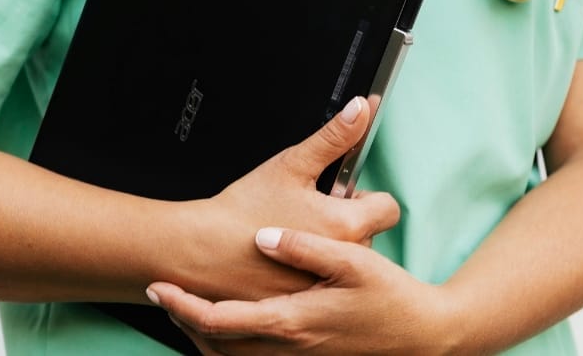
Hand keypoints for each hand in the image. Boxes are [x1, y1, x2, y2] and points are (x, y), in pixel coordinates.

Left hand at [147, 227, 454, 354]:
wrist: (423, 336)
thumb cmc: (391, 297)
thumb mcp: (352, 261)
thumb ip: (305, 248)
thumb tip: (263, 237)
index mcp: (292, 320)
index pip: (220, 319)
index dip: (183, 305)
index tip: (159, 287)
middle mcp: (288, 347)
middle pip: (214, 344)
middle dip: (182, 320)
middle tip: (163, 293)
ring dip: (201, 334)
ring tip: (184, 306)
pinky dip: (228, 345)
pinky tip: (227, 323)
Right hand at [174, 97, 400, 302]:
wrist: (201, 250)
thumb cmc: (243, 209)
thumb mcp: (292, 164)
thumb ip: (334, 137)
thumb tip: (362, 109)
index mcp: (346, 225)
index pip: (387, 208)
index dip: (364, 196)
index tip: (340, 194)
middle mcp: (342, 261)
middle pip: (366, 235)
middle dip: (343, 221)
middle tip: (307, 212)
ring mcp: (323, 286)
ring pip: (342, 261)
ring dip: (328, 248)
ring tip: (292, 235)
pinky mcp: (305, 304)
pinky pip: (320, 284)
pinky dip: (308, 273)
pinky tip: (283, 261)